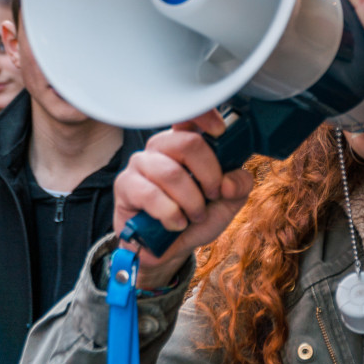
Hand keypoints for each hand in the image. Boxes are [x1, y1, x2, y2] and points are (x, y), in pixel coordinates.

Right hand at [113, 110, 253, 287]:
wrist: (171, 247)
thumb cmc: (197, 215)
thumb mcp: (228, 200)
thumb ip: (238, 184)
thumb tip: (229, 181)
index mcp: (187, 141)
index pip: (191, 115)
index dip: (205, 116)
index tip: (220, 131)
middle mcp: (162, 146)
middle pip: (186, 143)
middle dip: (208, 175)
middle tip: (213, 194)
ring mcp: (141, 163)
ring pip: (170, 172)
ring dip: (191, 200)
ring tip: (194, 215)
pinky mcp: (125, 185)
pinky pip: (150, 194)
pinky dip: (170, 213)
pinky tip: (176, 223)